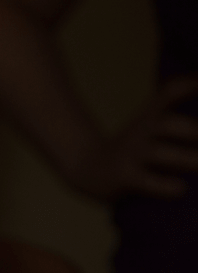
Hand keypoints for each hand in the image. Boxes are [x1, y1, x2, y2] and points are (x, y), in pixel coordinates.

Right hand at [66, 75, 197, 200]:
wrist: (87, 168)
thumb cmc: (130, 147)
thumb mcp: (148, 122)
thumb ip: (172, 105)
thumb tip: (197, 83)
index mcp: (150, 117)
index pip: (168, 93)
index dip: (188, 86)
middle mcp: (141, 132)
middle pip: (166, 124)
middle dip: (191, 131)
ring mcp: (132, 155)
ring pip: (161, 154)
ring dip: (186, 159)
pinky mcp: (125, 178)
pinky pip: (147, 182)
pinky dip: (165, 186)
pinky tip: (180, 188)